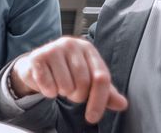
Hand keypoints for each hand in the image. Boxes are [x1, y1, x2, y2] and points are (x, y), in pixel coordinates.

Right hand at [10, 37, 127, 123]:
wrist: (38, 65)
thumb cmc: (67, 72)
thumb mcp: (88, 80)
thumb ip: (106, 92)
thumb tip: (122, 104)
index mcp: (88, 48)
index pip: (101, 77)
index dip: (99, 100)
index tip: (92, 117)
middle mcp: (71, 44)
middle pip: (83, 83)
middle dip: (77, 96)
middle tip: (71, 92)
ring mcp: (53, 48)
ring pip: (65, 86)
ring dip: (62, 93)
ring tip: (59, 84)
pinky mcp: (37, 57)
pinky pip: (48, 85)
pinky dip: (48, 91)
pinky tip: (48, 84)